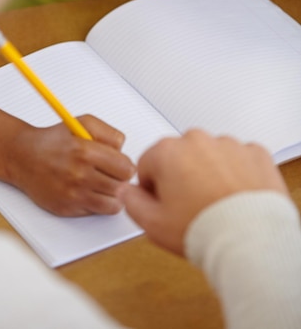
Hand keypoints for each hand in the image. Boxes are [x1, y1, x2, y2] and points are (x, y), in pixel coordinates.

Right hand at [6, 114, 134, 215]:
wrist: (23, 157)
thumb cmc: (53, 140)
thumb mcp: (83, 123)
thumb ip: (109, 133)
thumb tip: (124, 150)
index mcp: (85, 151)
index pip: (126, 169)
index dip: (126, 166)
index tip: (120, 164)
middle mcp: (79, 175)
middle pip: (121, 188)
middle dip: (120, 180)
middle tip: (111, 174)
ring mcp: (73, 194)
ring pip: (113, 204)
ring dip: (112, 194)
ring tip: (103, 183)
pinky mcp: (67, 209)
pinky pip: (96, 212)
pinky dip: (97, 203)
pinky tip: (89, 191)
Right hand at [121, 128, 288, 255]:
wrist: (251, 239)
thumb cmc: (204, 230)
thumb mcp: (153, 225)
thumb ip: (132, 202)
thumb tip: (127, 192)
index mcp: (167, 151)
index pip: (148, 164)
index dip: (153, 189)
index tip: (164, 204)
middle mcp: (196, 140)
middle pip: (179, 156)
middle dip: (181, 176)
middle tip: (190, 207)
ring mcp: (227, 145)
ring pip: (210, 156)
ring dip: (210, 173)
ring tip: (215, 204)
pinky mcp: (254, 153)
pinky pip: (240, 159)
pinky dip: (238, 173)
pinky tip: (235, 196)